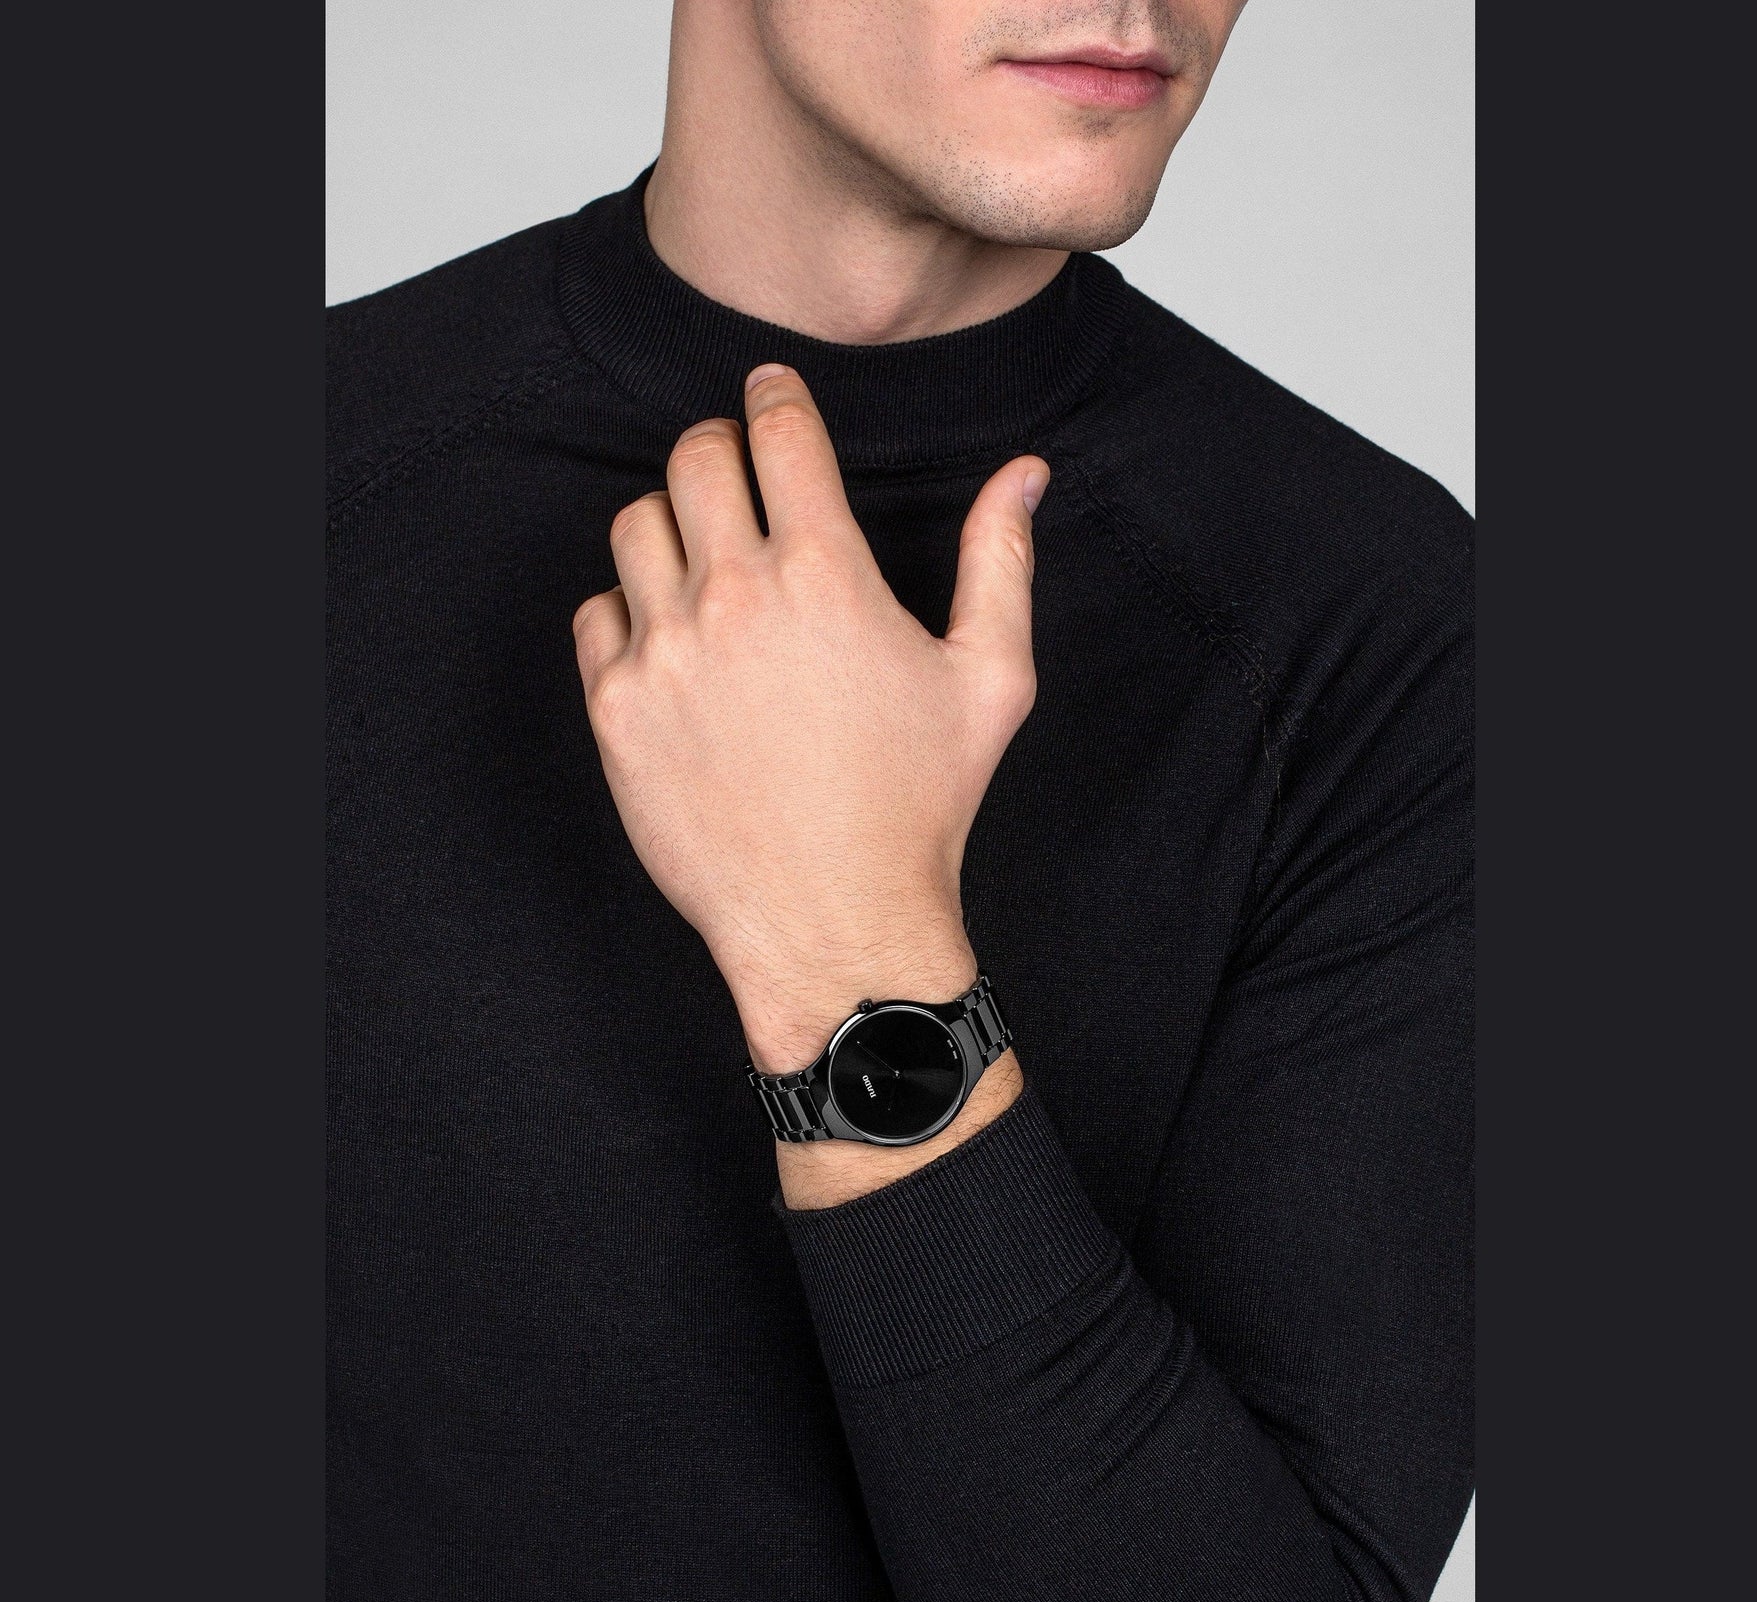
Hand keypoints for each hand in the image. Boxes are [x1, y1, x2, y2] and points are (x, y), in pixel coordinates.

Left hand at [572, 365, 1046, 1089]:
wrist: (835, 923)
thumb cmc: (920, 807)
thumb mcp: (989, 681)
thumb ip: (1000, 561)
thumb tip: (1025, 474)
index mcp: (826, 577)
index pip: (777, 433)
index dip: (774, 394)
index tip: (769, 389)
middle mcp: (735, 600)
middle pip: (694, 458)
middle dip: (720, 447)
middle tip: (739, 472)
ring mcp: (665, 654)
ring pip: (636, 526)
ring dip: (673, 522)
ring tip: (706, 558)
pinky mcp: (617, 711)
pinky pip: (597, 615)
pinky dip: (627, 609)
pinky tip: (672, 639)